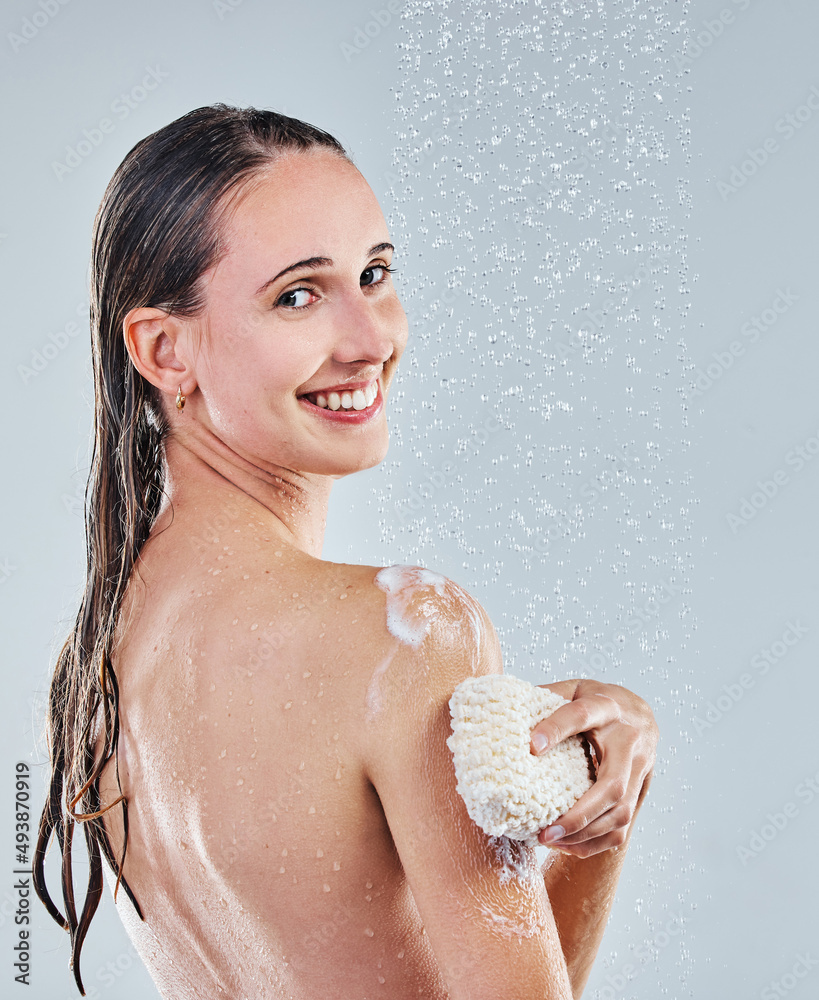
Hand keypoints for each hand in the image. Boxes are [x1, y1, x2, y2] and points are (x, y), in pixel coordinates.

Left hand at [529, 678, 657, 857]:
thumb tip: (508, 709)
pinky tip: (569, 845)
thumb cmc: (597, 699)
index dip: (556, 729)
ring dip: (586, 835)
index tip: (532, 747)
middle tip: (545, 831)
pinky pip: (624, 828)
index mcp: (606, 706)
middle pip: (612, 785)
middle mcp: (630, 739)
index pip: (581, 715)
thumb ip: (546, 698)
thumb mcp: (572, 688)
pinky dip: (596, 843)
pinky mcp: (642, 790)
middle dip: (578, 815)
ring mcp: (642, 767)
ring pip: (621, 813)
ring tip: (551, 840)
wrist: (639, 709)